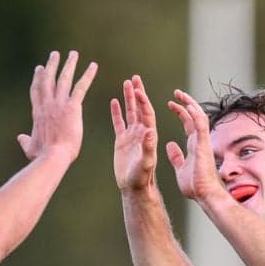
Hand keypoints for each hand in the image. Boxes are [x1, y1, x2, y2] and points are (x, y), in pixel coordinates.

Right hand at [17, 50, 97, 161]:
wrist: (53, 157)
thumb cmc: (42, 156)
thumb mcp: (30, 148)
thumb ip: (25, 141)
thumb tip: (20, 137)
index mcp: (38, 113)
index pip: (37, 91)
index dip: (38, 78)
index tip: (39, 68)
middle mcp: (47, 105)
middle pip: (48, 79)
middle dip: (52, 65)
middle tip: (55, 54)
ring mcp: (59, 104)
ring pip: (64, 79)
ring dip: (69, 64)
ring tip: (73, 54)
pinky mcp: (72, 107)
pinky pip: (81, 87)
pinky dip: (87, 75)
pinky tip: (93, 66)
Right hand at [110, 75, 157, 190]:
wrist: (134, 187)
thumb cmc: (142, 177)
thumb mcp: (146, 162)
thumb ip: (148, 147)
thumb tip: (150, 131)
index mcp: (149, 135)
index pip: (146, 113)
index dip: (142, 100)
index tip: (137, 88)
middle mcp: (141, 132)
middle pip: (139, 108)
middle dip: (137, 93)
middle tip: (135, 77)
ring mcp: (131, 136)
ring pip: (130, 112)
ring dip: (128, 98)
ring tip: (126, 83)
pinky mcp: (122, 141)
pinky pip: (119, 123)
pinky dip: (117, 112)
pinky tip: (114, 101)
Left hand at [165, 89, 224, 202]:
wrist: (204, 195)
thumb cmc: (195, 186)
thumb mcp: (180, 168)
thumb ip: (176, 156)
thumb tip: (170, 146)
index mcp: (194, 145)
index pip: (188, 123)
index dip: (180, 112)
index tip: (171, 103)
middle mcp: (199, 140)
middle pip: (194, 116)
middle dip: (186, 103)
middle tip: (176, 92)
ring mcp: (203, 142)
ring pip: (199, 117)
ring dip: (190, 104)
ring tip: (179, 94)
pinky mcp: (204, 146)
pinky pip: (201, 127)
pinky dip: (195, 115)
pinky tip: (188, 106)